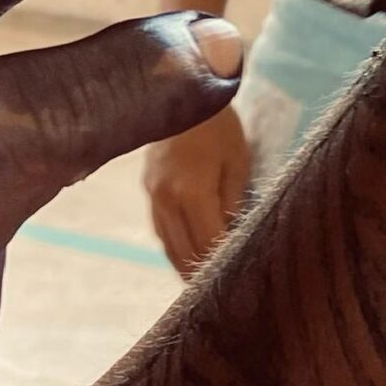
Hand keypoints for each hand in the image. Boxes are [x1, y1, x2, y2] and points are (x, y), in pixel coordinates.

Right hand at [143, 103, 252, 276]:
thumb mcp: (237, 163)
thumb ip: (234, 205)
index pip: (208, 245)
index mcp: (192, 194)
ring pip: (167, 243)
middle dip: (199, 274)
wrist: (181, 90)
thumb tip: (232, 238)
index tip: (235, 281)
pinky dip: (172, 245)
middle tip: (217, 295)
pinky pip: (159, 227)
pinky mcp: (148, 188)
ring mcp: (153, 194)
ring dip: (182, 265)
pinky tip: (184, 255)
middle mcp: (166, 200)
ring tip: (198, 284)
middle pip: (183, 251)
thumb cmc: (219, 125)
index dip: (221, 266)